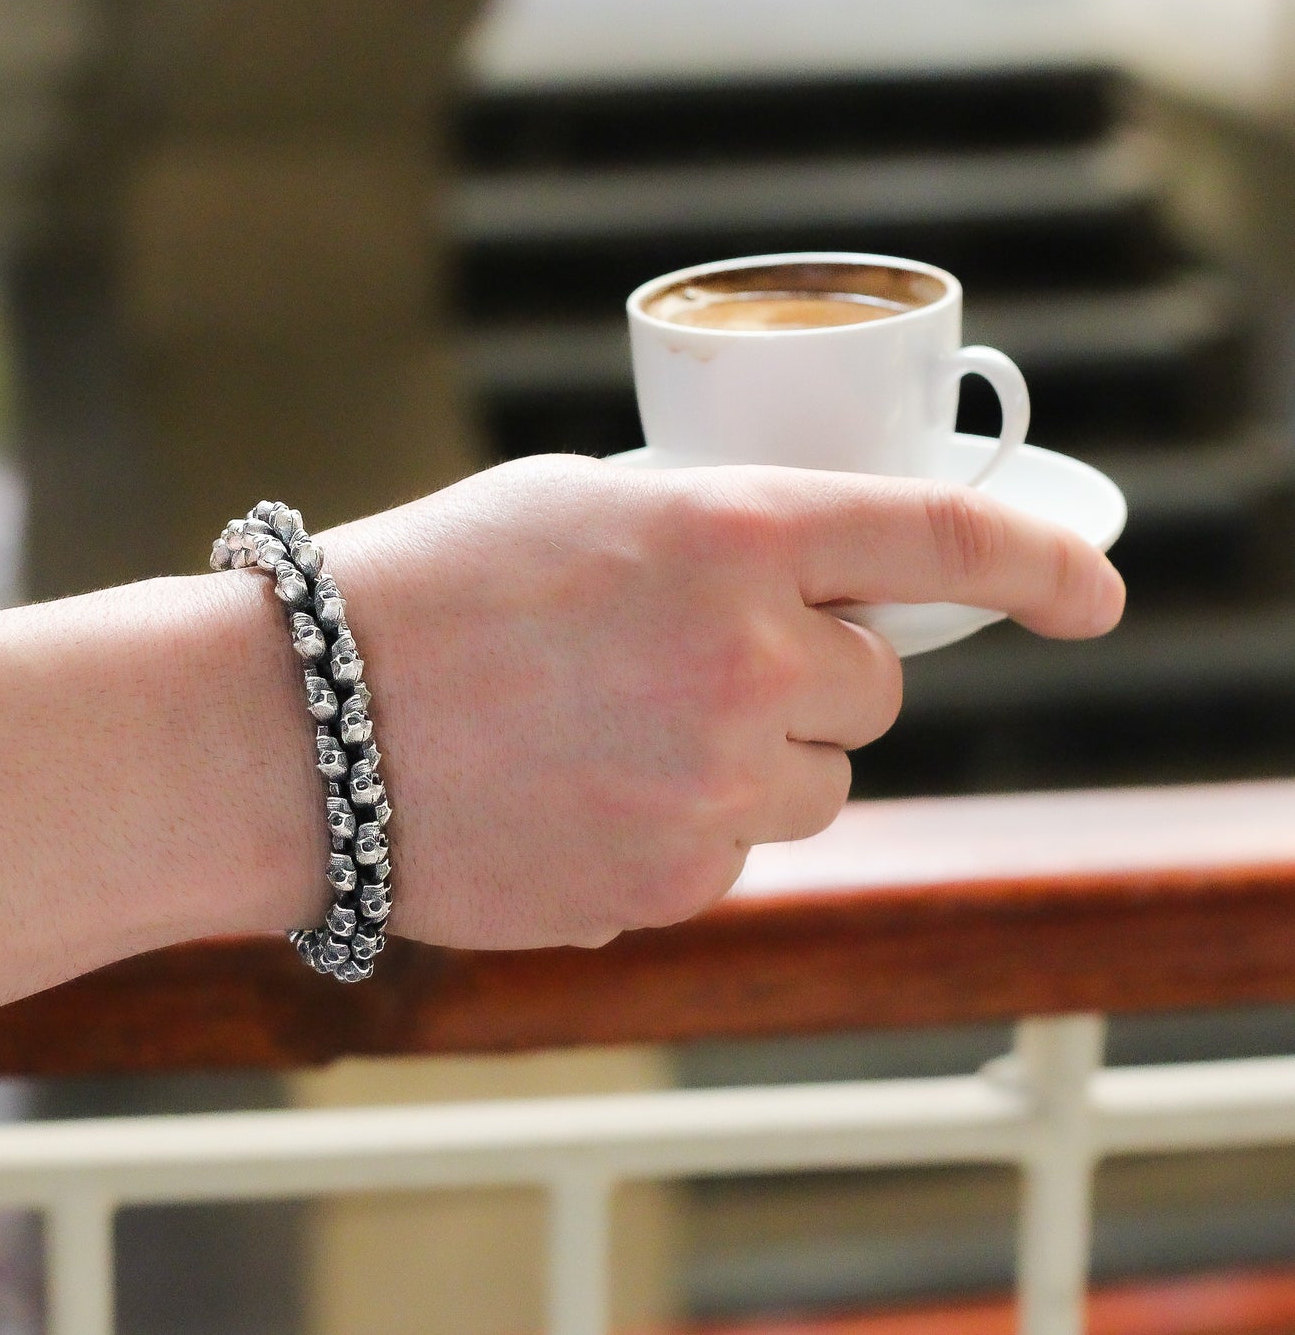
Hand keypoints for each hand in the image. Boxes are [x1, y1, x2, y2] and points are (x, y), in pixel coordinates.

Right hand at [318, 455, 1123, 949]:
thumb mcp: (581, 507)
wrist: (298, 731)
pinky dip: (687, 827)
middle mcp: (743, 664)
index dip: (1039, 562)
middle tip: (710, 659)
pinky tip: (583, 795)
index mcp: (727, 536)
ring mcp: (711, 790)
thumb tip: (813, 580)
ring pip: (814, 784)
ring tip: (622, 732)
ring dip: (755, 756)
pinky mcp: (669, 887)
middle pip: (874, 687)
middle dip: (818, 672)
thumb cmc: (424, 589)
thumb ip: (715, 533)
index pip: (936, 537)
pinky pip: (734, 854)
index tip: (1094, 595)